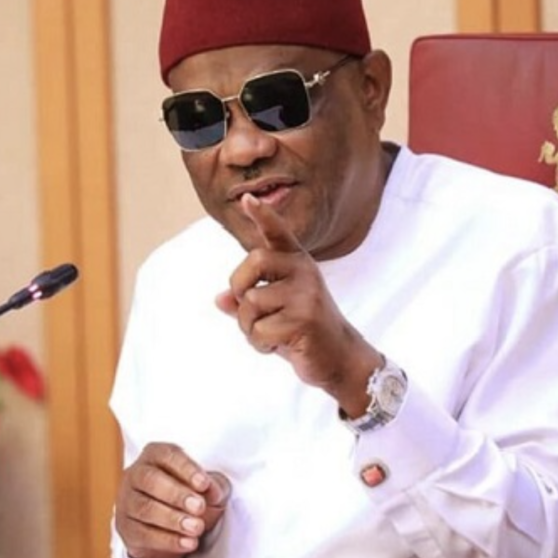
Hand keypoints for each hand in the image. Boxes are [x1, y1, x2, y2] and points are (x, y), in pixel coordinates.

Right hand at [115, 443, 229, 557]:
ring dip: (173, 519)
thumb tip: (213, 491)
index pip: (167, 455)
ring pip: (145, 508)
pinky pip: (143, 534)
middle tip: (199, 507)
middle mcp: (136, 474)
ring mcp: (127, 501)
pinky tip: (188, 543)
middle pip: (150, 480)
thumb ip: (214, 485)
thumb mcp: (208, 488)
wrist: (172, 528)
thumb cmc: (191, 496)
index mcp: (155, 455)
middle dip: (177, 494)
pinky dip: (168, 540)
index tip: (204, 484)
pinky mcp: (126, 528)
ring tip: (196, 528)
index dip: (186, 468)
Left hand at [216, 194, 381, 415]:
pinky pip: (258, 330)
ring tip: (271, 335)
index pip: (278, 234)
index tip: (248, 198)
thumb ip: (247, 302)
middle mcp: (304, 271)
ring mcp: (306, 294)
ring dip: (249, 327)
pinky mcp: (304, 319)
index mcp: (297, 263)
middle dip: (239, 288)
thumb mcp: (274, 312)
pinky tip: (281, 346)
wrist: (339, 358)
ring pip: (250, 302)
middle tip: (251, 312)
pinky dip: (260, 344)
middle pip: (253, 262)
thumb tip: (219, 299)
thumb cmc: (303, 332)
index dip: (263, 216)